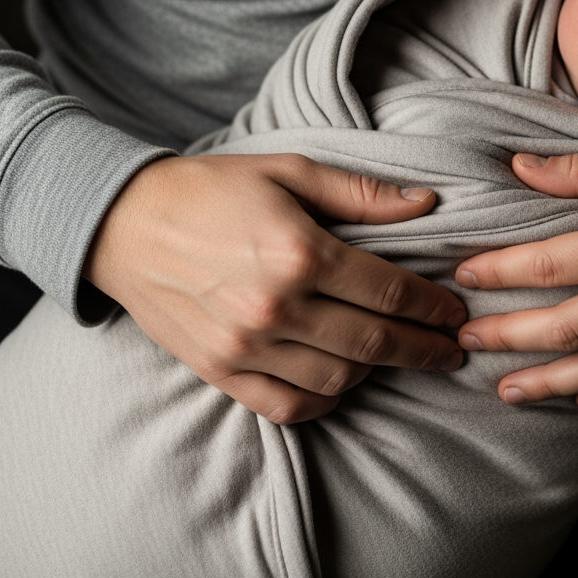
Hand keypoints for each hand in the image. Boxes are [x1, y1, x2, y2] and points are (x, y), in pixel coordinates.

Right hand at [84, 154, 464, 423]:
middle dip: (422, 348)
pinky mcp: (220, 371)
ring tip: (399, 355)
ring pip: (337, 378)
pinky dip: (325, 400)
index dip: (432, 307)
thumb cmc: (213, 190)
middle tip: (452, 349)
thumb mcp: (290, 171)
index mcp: (299, 253)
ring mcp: (245, 347)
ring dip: (378, 371)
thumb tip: (426, 203)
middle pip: (373, 342)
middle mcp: (276, 307)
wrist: (124, 223)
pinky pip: (287, 406)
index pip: (389, 292)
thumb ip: (362, 193)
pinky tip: (344, 381)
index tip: (454, 312)